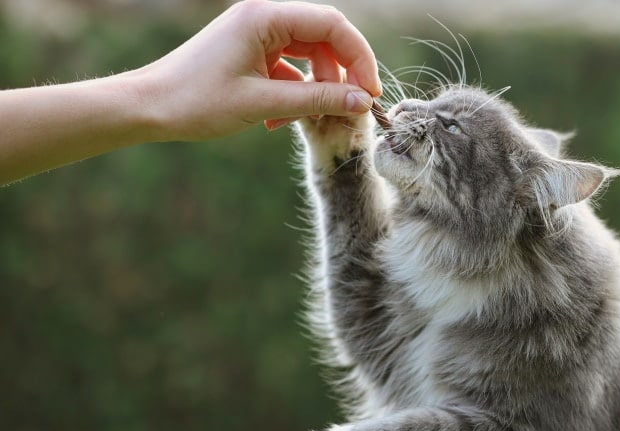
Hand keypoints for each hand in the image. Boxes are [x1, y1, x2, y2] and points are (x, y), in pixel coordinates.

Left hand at [133, 0, 381, 139]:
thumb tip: (362, 102)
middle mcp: (263, 17)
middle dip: (341, 74)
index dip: (358, 58)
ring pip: (308, 55)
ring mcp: (256, 34)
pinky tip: (279, 124)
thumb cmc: (197, 101)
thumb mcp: (264, 103)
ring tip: (309, 119)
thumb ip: (317, 100)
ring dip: (317, 88)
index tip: (370, 92)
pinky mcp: (250, 53)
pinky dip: (294, 94)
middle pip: (324, 38)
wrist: (149, 107)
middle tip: (353, 107)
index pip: (332, 25)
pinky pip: (288, 68)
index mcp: (265, 16)